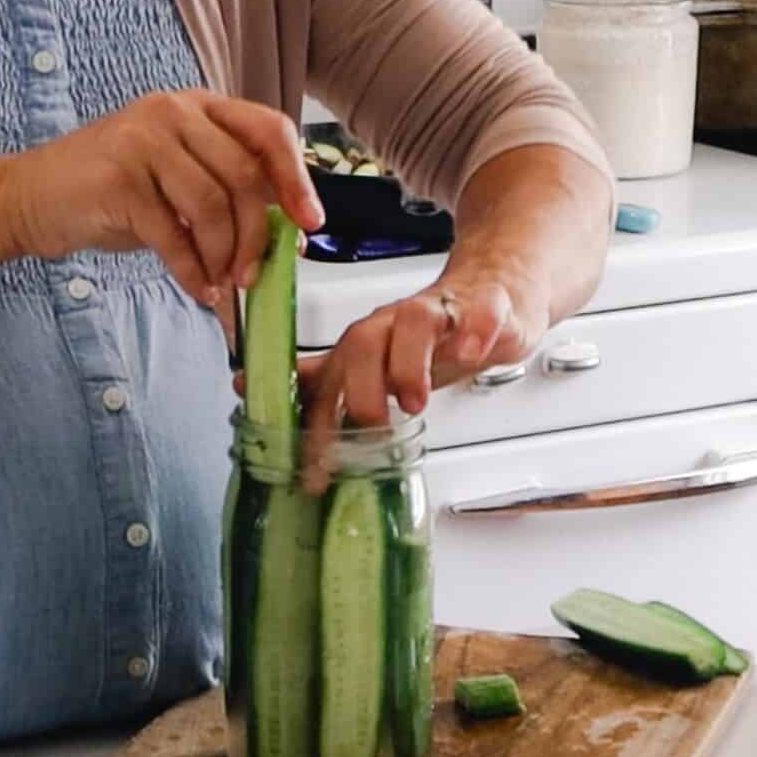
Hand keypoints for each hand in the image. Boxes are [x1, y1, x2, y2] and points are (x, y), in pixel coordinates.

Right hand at [0, 90, 323, 305]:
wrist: (31, 198)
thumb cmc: (111, 194)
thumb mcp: (177, 180)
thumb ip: (226, 191)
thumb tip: (287, 233)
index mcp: (197, 107)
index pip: (267, 130)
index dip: (296, 178)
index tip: (310, 222)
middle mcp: (173, 112)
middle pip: (244, 175)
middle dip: (257, 235)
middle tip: (253, 276)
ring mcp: (143, 140)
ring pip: (212, 206)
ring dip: (224, 256)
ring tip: (221, 285)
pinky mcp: (118, 178)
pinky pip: (173, 234)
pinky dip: (192, 271)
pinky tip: (198, 288)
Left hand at [300, 259, 551, 488]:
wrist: (490, 293)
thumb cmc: (431, 337)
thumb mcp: (376, 365)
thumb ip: (327, 383)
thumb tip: (267, 400)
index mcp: (366, 344)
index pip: (329, 379)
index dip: (318, 420)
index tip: (316, 463)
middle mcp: (395, 325)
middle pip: (364, 342)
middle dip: (361, 389)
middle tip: (372, 428)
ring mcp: (441, 313)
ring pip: (416, 321)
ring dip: (409, 364)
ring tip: (415, 403)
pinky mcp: (487, 306)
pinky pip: (482, 310)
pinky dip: (475, 331)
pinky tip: (472, 353)